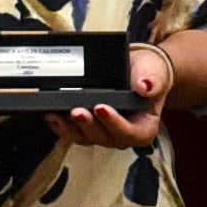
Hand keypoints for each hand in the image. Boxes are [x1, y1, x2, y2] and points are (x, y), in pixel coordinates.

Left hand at [53, 44, 179, 152]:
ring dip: (70, 129)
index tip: (101, 108)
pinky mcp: (87, 126)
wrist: (134, 68)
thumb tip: (145, 86)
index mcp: (143, 127)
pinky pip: (73, 132)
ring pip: (86, 138)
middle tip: (77, 111)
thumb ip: (154, 80)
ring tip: (56, 115)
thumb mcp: (155, 72)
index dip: (115, 124)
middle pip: (105, 138)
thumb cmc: (147, 73)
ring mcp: (103, 132)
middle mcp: (122, 134)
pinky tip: (51, 114)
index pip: (132, 134)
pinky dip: (61, 125)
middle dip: (88, 126)